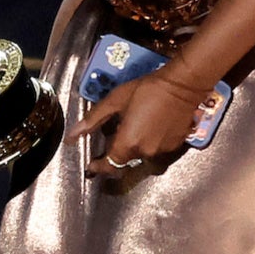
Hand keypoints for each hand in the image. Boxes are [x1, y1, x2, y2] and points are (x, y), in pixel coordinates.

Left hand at [67, 68, 212, 177]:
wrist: (182, 85)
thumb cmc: (146, 90)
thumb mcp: (115, 101)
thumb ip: (93, 120)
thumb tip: (71, 136)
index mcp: (128, 143)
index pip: (110, 166)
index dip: (99, 167)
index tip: (92, 164)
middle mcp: (146, 152)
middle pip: (126, 159)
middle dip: (118, 151)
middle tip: (115, 134)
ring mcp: (163, 150)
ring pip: (142, 154)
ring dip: (135, 146)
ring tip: (135, 127)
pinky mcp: (176, 145)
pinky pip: (157, 148)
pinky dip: (150, 142)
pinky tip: (151, 126)